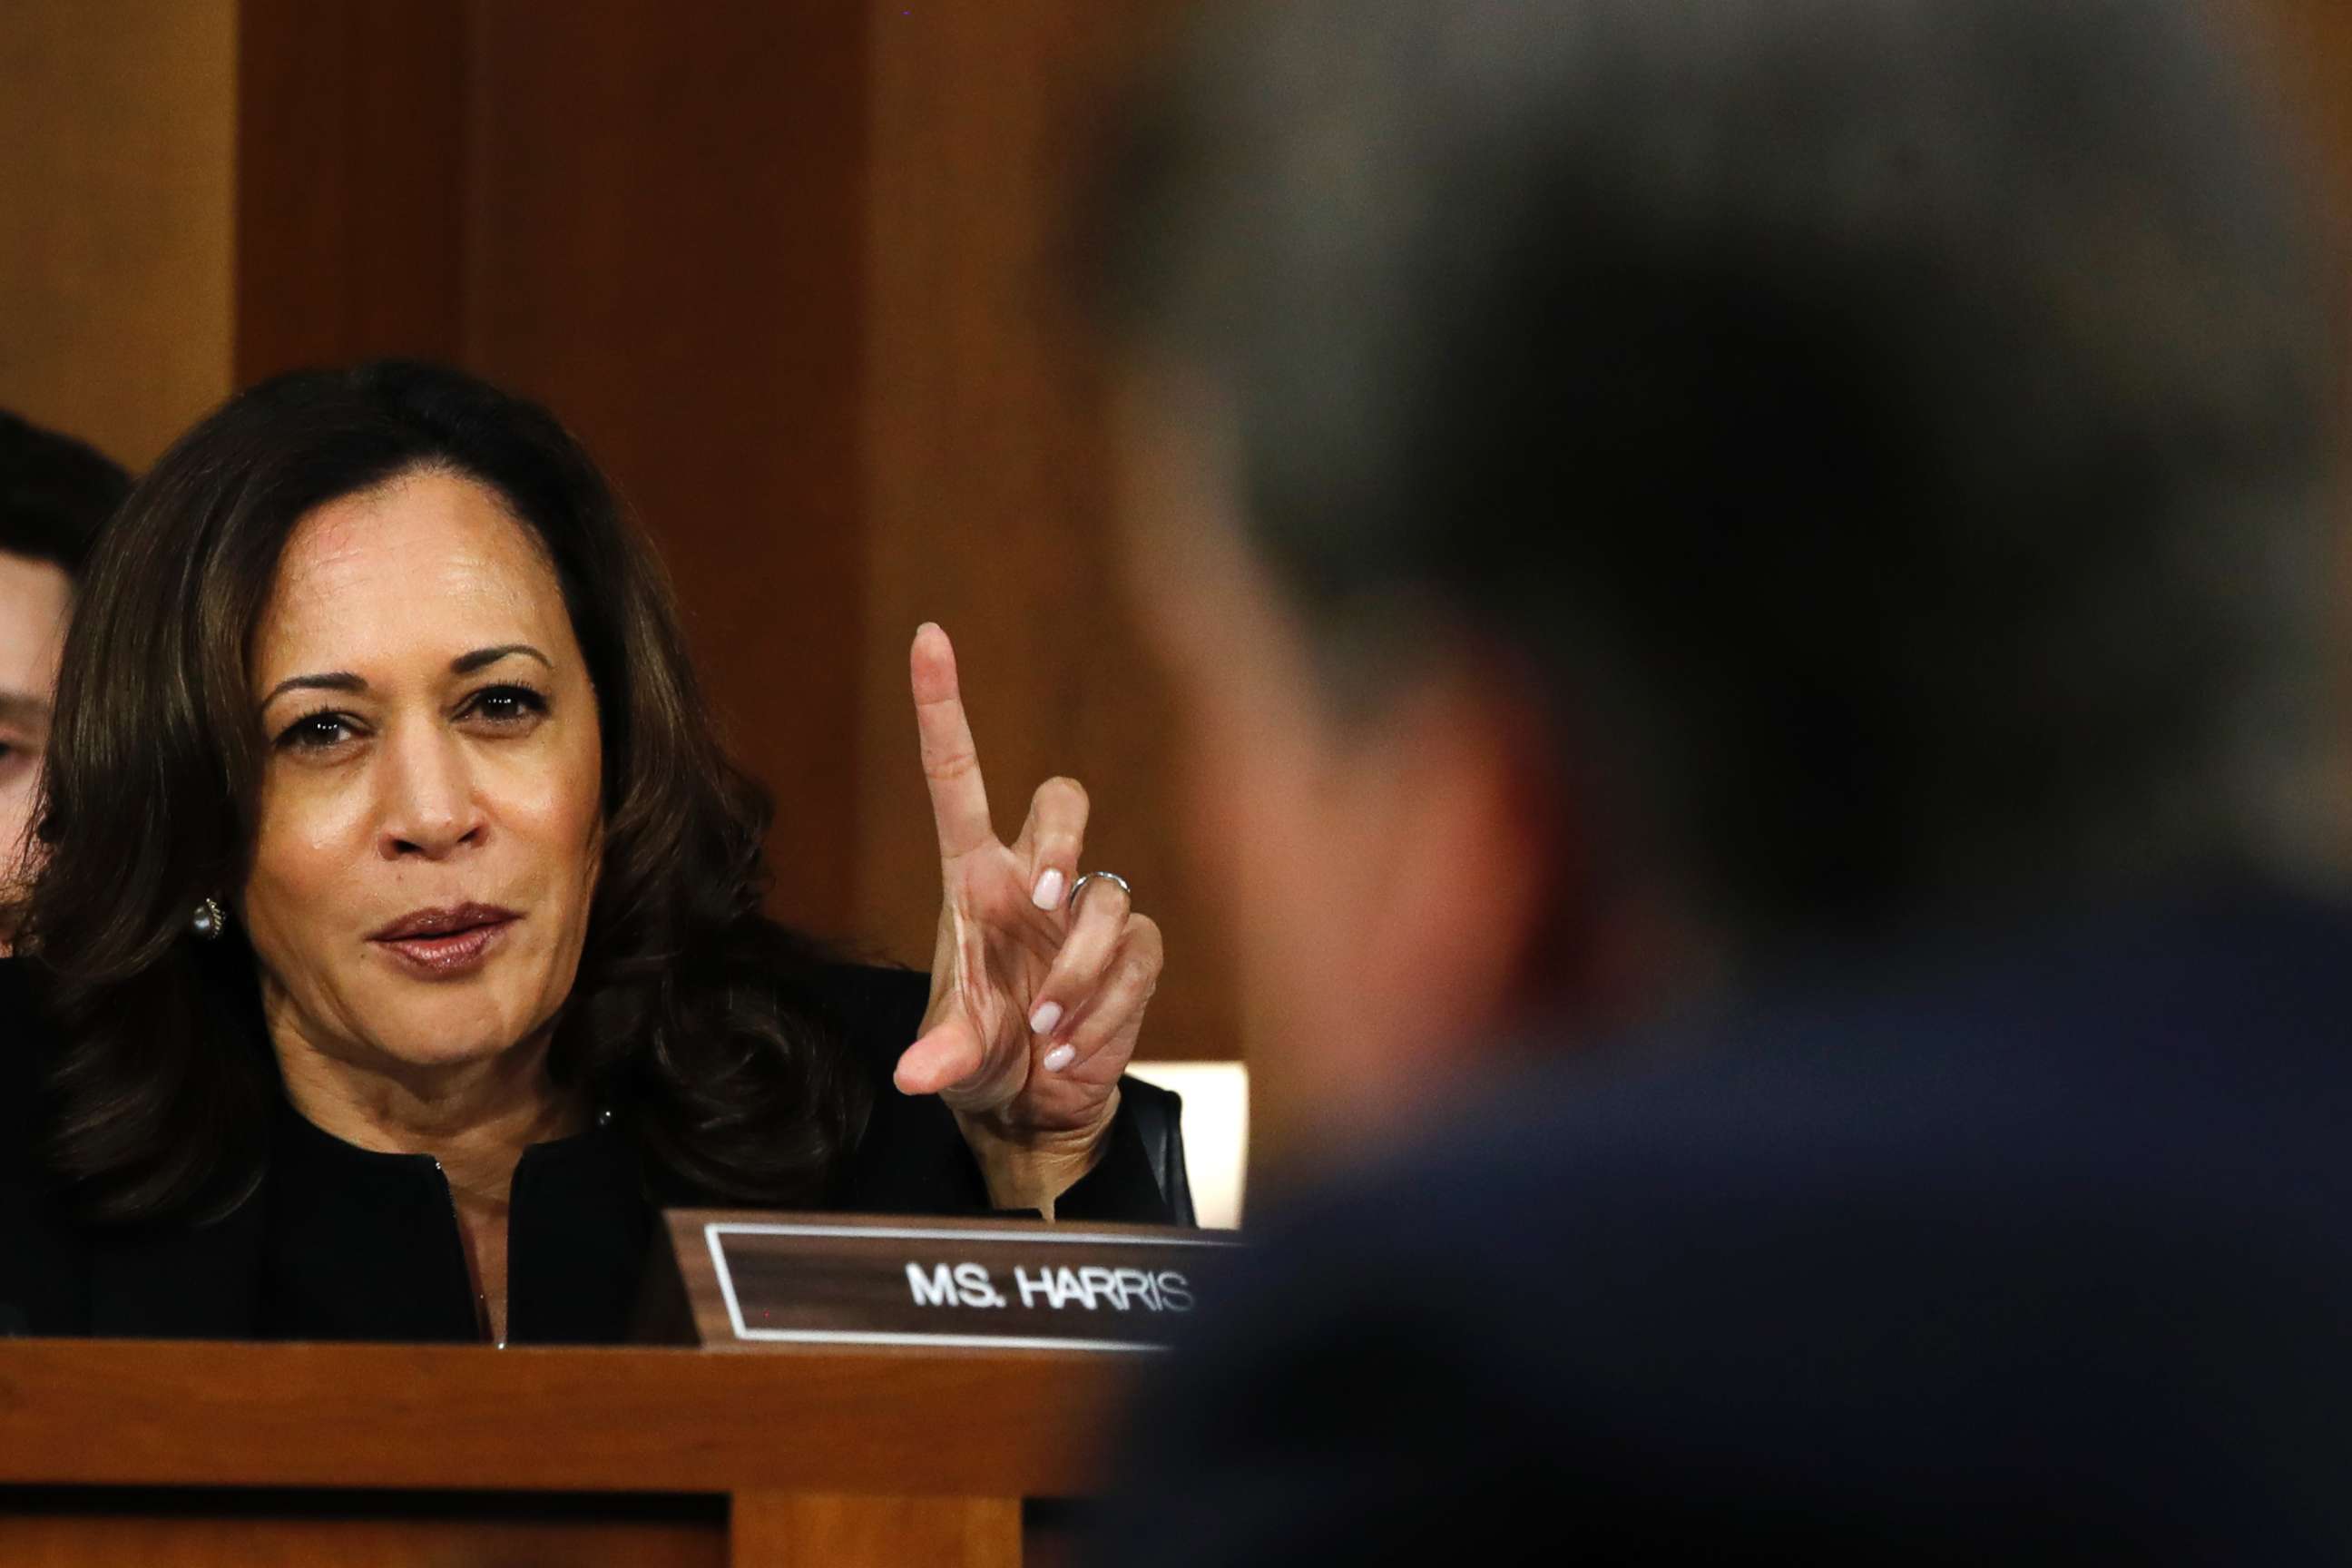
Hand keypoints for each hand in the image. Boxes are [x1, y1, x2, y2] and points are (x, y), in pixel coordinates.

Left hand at [891, 624, 1164, 1209]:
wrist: (1034, 1108)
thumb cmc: (983, 1058)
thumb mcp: (953, 1057)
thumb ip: (941, 1056)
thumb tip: (914, 1075)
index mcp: (972, 879)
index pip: (957, 774)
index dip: (943, 705)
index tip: (928, 637)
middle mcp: (1031, 882)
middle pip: (1062, 800)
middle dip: (1059, 839)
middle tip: (1041, 898)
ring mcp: (1087, 913)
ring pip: (1108, 896)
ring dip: (1078, 970)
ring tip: (1045, 1028)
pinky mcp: (1134, 954)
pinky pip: (1140, 956)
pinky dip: (1107, 1009)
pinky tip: (1072, 1048)